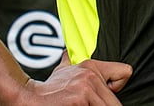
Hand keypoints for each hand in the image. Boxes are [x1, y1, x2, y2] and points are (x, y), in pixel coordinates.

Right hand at [14, 53, 130, 104]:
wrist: (29, 97)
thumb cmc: (48, 89)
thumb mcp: (63, 70)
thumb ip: (70, 63)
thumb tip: (67, 53)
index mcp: (90, 66)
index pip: (125, 72)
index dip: (117, 88)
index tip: (108, 94)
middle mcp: (90, 76)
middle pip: (116, 101)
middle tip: (89, 105)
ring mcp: (85, 89)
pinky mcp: (79, 101)